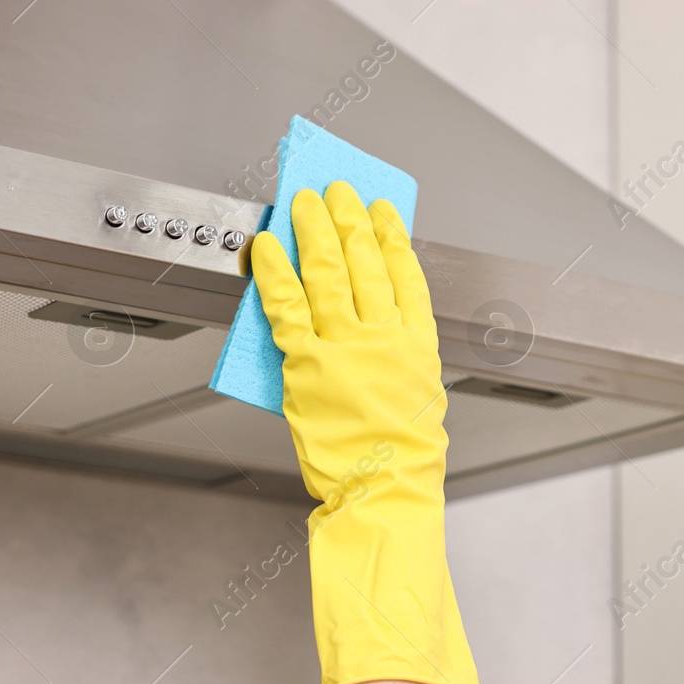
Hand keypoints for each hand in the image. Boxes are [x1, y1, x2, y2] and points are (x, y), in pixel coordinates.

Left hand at [251, 181, 485, 683]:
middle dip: (347, 220)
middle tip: (336, 192)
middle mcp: (385, 337)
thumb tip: (373, 319)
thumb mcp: (416, 395)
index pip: (405, 274)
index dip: (390, 236)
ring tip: (304, 204)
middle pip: (364, 262)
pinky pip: (287, 304)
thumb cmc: (401, 457)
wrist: (385, 490)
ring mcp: (346, 346)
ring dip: (313, 231)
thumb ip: (395, 354)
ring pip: (328, 272)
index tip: (381, 211)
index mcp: (417, 344)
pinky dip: (275, 272)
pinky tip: (267, 248)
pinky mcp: (308, 362)